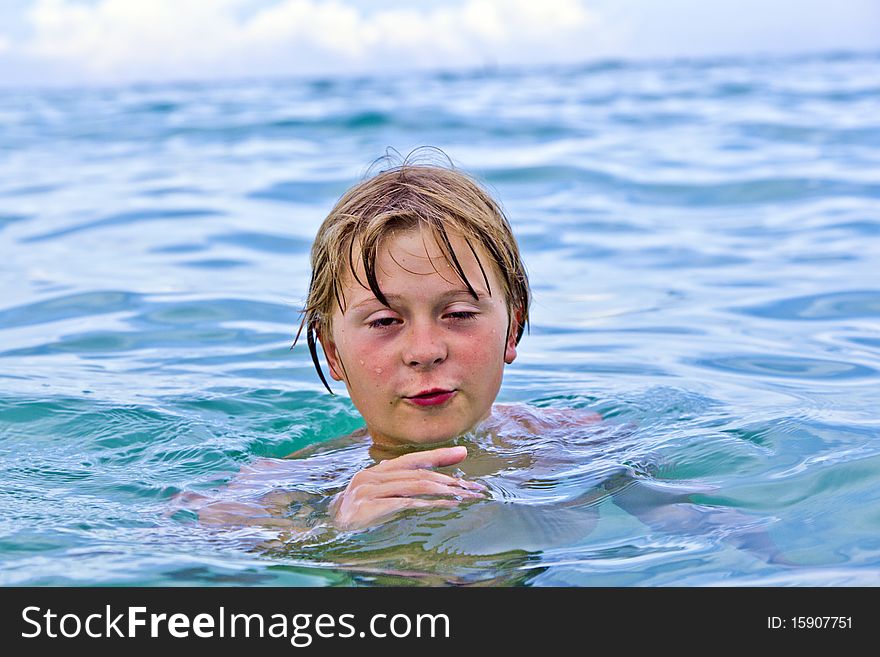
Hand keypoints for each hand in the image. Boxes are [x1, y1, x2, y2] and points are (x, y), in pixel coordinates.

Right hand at [330, 445, 486, 529]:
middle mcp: (372, 476)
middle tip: (473, 486)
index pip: (412, 459)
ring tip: (464, 495)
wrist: (329, 530)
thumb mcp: (376, 497)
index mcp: (376, 471)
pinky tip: (444, 505)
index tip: (462, 454)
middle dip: (449, 478)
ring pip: (415, 484)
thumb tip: (419, 478)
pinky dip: (428, 503)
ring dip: (443, 490)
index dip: (438, 456)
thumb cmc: (356, 515)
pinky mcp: (369, 505)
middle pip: (418, 473)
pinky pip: (405, 502)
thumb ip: (395, 486)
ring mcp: (369, 489)